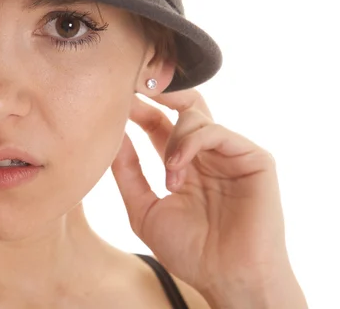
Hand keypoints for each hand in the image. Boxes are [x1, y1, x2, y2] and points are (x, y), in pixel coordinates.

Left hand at [111, 89, 299, 302]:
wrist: (226, 278)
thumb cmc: (189, 251)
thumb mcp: (144, 210)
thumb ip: (128, 174)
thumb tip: (111, 138)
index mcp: (183, 164)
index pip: (158, 123)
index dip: (138, 109)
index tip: (116, 98)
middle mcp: (206, 154)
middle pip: (182, 106)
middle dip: (158, 93)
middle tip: (135, 87)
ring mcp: (230, 154)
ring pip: (197, 115)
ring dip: (173, 137)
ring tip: (169, 173)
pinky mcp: (253, 159)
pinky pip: (218, 132)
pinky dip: (192, 143)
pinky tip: (177, 167)